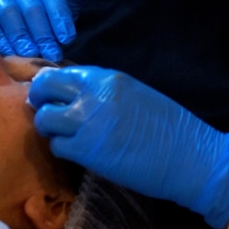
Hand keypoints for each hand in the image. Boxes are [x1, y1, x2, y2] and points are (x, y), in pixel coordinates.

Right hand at [0, 0, 93, 60]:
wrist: (1, 37)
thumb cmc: (35, 25)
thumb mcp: (57, 12)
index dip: (60, 15)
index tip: (69, 38)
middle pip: (30, 4)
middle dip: (43, 31)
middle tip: (51, 52)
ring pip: (8, 11)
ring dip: (21, 35)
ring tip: (31, 54)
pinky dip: (0, 38)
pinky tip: (10, 52)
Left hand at [29, 66, 228, 228]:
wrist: (188, 155)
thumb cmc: (167, 126)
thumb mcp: (133, 94)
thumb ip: (102, 90)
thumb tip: (72, 94)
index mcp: (106, 78)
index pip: (60, 73)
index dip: (49, 86)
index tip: (50, 97)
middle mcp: (92, 94)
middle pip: (44, 88)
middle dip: (40, 101)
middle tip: (48, 114)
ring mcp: (87, 122)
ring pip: (45, 119)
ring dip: (50, 129)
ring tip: (64, 136)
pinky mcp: (87, 151)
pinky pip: (58, 146)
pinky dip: (63, 149)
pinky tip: (78, 152)